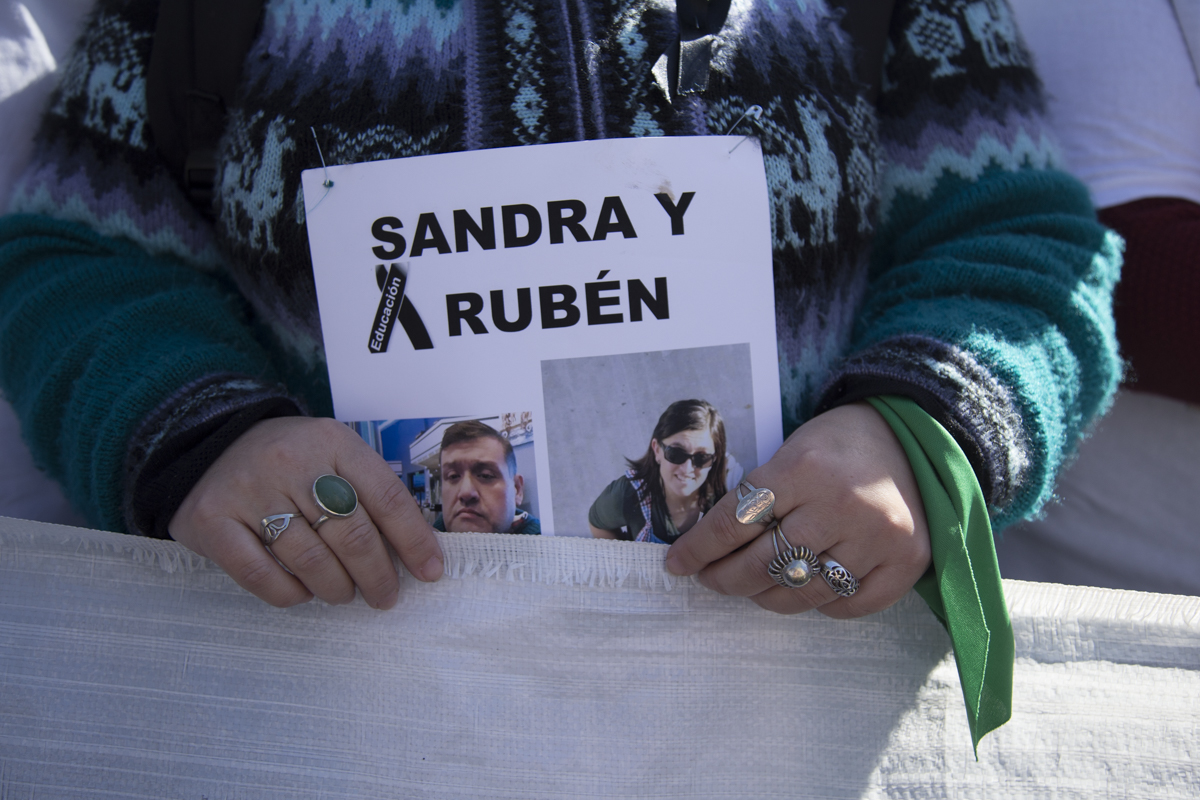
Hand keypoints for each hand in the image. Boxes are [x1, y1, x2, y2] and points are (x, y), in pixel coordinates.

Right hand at [169, 417, 443, 608]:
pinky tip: (303, 593)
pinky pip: (261, 576)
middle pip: (352, 533)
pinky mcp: (212, 522)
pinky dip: (291, 594)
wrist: (210, 446)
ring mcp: (248, 491)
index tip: (430, 572)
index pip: (387, 497)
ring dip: (337, 588)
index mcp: (332, 442)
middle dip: (378, 575)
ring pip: (311, 560)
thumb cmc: (290, 461)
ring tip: (344, 594)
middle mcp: (291, 462)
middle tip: (386, 596)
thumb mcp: (333, 456)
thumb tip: (415, 550)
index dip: (414, 540)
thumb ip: (370, 492)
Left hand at [664, 402, 929, 617]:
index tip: (678, 563)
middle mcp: (841, 504)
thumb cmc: (836, 446)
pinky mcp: (906, 562)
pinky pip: (847, 606)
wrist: (910, 440)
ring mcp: (877, 537)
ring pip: (803, 593)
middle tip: (710, 579)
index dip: (699, 548)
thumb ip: (757, 498)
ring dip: (766, 597)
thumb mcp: (790, 452)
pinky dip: (819, 606)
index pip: (734, 522)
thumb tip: (707, 547)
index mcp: (804, 468)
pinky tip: (805, 590)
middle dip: (724, 578)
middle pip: (764, 564)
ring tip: (753, 588)